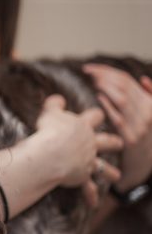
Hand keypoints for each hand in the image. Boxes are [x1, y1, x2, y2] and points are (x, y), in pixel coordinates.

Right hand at [35, 95, 122, 205]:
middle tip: (120, 143)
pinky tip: (93, 204)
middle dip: (114, 142)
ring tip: (117, 176)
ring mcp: (89, 160)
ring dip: (111, 173)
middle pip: (107, 141)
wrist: (51, 152)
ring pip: (104, 167)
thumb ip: (54, 104)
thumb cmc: (49, 130)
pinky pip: (88, 188)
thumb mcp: (49, 113)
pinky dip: (90, 196)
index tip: (98, 114)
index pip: (95, 116)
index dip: (96, 114)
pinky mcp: (83, 175)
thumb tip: (57, 98)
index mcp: (83, 126)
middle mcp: (90, 143)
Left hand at [83, 64, 151, 191]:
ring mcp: (140, 126)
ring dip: (106, 87)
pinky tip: (99, 97)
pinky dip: (110, 106)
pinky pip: (120, 119)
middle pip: (125, 86)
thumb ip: (147, 97)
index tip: (90, 68)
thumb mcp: (147, 115)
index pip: (127, 80)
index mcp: (150, 104)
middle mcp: (148, 113)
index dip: (107, 71)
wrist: (142, 165)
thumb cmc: (141, 137)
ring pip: (124, 99)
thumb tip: (144, 80)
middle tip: (87, 72)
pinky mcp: (130, 139)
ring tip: (92, 81)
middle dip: (104, 76)